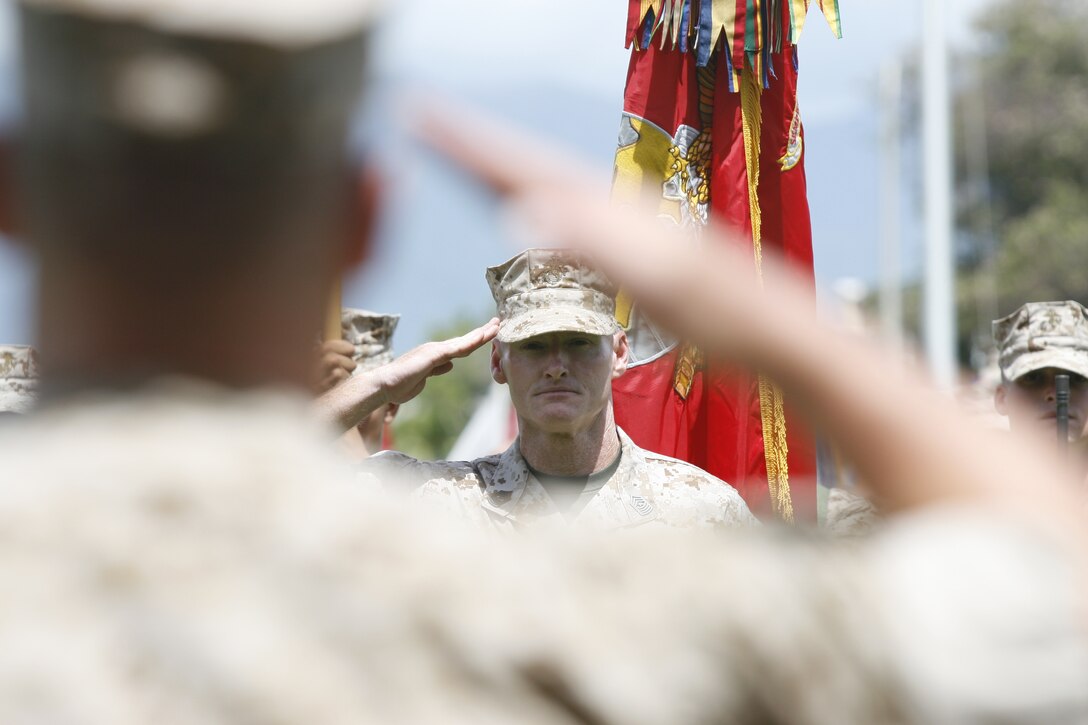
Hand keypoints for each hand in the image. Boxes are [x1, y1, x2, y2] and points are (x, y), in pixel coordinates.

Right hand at [313, 318, 499, 432]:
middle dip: (483, 332)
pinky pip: (456, 348)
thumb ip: (438, 369)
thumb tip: (450, 365)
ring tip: (496, 326)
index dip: (476, 340)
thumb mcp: (425, 377)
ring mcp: (435, 350)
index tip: (489, 333)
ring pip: (464, 342)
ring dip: (481, 334)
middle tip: (498, 322)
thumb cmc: (401, 384)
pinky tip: (482, 337)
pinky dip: (470, 342)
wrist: (385, 385)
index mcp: (436, 355)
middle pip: (465, 340)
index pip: (461, 347)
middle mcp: (437, 349)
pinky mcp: (433, 355)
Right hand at [412, 102, 809, 367]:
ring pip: (549, 185)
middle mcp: (617, 209)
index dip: (467, 145)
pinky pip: (568, 215)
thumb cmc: (725, 316)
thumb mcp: (660, 284)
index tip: (419, 112)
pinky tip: (534, 209)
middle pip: (531, 166)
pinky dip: (535, 201)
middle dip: (473, 144)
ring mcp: (626, 227)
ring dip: (501, 168)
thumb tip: (522, 209)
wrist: (779, 332)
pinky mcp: (636, 250)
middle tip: (422, 116)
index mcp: (612, 212)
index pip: (524, 168)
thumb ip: (594, 244)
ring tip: (460, 155)